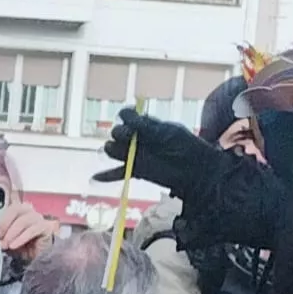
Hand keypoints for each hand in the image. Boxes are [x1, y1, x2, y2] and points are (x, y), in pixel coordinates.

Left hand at [0, 203, 56, 263]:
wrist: (38, 256)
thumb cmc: (22, 244)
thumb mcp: (8, 239)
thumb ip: (2, 235)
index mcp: (18, 210)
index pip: (10, 207)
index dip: (2, 220)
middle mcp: (29, 211)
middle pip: (16, 209)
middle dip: (5, 224)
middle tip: (0, 238)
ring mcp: (38, 218)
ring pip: (23, 221)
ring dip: (12, 233)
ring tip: (6, 245)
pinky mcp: (45, 227)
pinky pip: (32, 231)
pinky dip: (21, 239)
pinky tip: (14, 246)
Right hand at [95, 109, 219, 197]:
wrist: (196, 170)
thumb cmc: (185, 147)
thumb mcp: (167, 132)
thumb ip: (145, 125)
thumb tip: (123, 115)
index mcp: (146, 125)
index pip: (126, 116)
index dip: (126, 117)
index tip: (132, 121)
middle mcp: (138, 138)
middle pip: (116, 133)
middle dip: (120, 134)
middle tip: (131, 138)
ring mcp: (136, 154)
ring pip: (113, 150)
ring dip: (115, 150)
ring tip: (127, 152)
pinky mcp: (137, 170)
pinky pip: (118, 172)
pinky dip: (106, 176)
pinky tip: (95, 178)